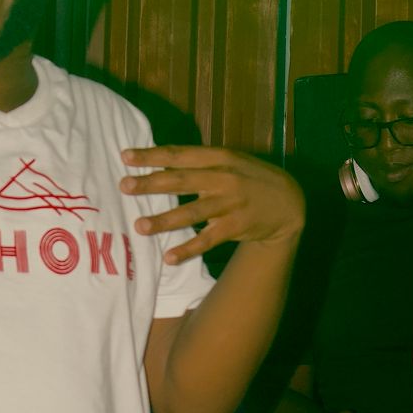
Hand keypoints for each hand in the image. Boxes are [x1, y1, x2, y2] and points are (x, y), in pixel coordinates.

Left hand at [120, 145, 304, 264]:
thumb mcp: (229, 162)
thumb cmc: (250, 179)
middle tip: (125, 186)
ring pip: (192, 213)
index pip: (180, 154)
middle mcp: (224, 178)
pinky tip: (169, 257)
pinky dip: (188, 249)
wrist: (288, 202)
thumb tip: (159, 164)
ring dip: (165, 220)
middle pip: (181, 181)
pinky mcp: (236, 227)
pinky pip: (208, 240)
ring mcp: (231, 204)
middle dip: (151, 184)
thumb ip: (199, 163)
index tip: (126, 156)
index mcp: (219, 157)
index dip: (153, 155)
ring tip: (140, 226)